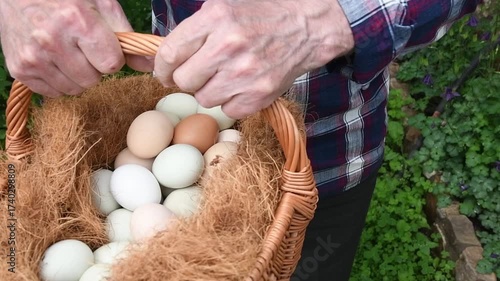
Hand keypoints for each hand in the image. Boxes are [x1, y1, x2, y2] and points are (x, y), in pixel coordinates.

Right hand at [0, 0, 152, 97]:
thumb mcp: (101, 4)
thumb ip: (126, 35)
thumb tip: (150, 64)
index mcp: (77, 22)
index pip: (111, 64)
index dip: (111, 57)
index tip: (102, 46)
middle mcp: (52, 41)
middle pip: (92, 80)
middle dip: (93, 67)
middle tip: (82, 48)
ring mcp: (33, 57)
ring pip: (74, 89)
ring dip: (76, 76)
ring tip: (67, 52)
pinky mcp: (20, 69)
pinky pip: (53, 93)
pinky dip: (57, 80)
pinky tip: (53, 60)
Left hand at [154, 0, 353, 118]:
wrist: (306, 27)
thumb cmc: (262, 13)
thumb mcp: (224, 4)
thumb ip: (195, 28)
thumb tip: (166, 57)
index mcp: (216, 17)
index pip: (170, 53)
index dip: (162, 67)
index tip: (165, 73)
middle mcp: (228, 45)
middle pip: (184, 81)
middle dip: (187, 79)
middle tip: (199, 73)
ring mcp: (245, 73)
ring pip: (204, 98)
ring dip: (209, 90)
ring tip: (225, 76)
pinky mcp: (259, 95)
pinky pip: (227, 110)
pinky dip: (230, 101)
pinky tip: (241, 85)